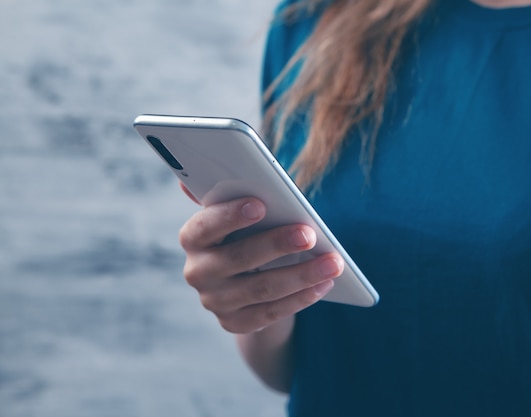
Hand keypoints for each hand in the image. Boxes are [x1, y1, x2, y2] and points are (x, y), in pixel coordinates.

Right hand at [179, 196, 342, 333]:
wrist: (245, 280)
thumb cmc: (247, 233)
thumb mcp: (239, 213)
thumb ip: (230, 193)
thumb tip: (217, 171)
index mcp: (194, 237)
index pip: (204, 226)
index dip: (229, 216)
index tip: (260, 204)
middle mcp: (197, 272)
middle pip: (237, 259)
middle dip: (277, 245)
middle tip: (310, 234)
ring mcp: (215, 301)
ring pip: (261, 289)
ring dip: (301, 275)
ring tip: (333, 262)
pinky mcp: (235, 323)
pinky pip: (271, 313)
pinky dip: (301, 298)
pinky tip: (325, 285)